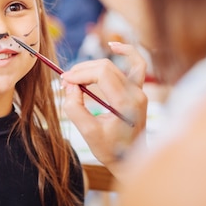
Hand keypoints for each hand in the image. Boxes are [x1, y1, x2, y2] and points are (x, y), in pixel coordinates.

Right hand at [60, 42, 147, 175]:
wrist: (131, 160)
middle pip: (106, 67)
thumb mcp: (88, 132)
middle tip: (66, 81)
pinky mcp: (138, 91)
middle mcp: (137, 93)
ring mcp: (140, 91)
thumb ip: (75, 107)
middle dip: (83, 70)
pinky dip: (126, 52)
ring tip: (78, 73)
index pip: (102, 73)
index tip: (64, 81)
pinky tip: (113, 46)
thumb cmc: (111, 150)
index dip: (80, 73)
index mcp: (127, 103)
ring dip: (94, 65)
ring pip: (116, 64)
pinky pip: (136, 64)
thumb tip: (70, 85)